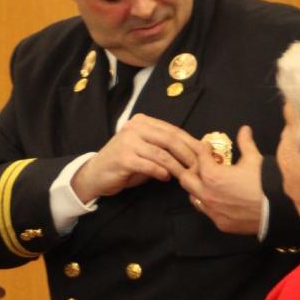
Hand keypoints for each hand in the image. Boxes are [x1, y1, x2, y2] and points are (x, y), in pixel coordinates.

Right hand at [71, 114, 200, 202]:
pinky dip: (161, 172)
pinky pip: (150, 164)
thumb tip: (194, 152)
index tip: (204, 155)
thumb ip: (164, 148)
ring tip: (186, 176)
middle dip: (188, 154)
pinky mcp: (123, 158)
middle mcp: (134, 127)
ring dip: (177, 166)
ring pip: (162, 153)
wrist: (95, 174)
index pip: (173, 130)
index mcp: (142, 121)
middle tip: (200, 167)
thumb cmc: (125, 164)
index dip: (190, 143)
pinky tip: (166, 178)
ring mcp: (128, 141)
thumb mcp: (146, 151)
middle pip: (170, 139)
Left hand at [177, 124, 264, 234]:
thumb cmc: (265, 182)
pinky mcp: (220, 223)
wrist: (278, 209)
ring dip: (198, 187)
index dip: (204, 150)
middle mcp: (207, 194)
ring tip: (210, 183)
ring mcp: (212, 211)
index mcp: (212, 175)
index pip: (200, 158)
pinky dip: (209, 203)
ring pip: (193, 197)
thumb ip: (245, 143)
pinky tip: (220, 198)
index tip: (208, 148)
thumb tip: (245, 129)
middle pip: (186, 179)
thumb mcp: (254, 158)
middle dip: (193, 169)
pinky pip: (207, 211)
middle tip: (204, 165)